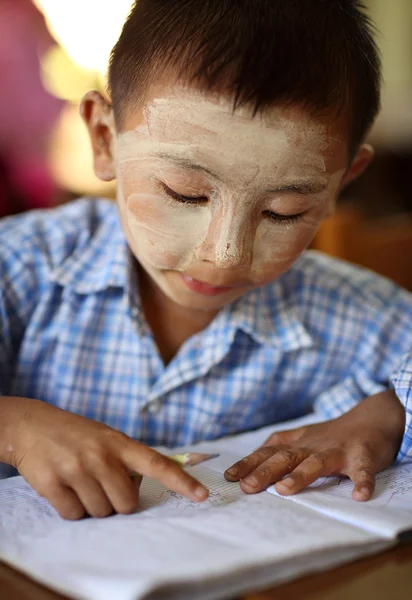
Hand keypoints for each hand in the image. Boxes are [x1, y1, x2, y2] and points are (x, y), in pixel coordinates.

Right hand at [7, 398, 207, 518]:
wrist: (32, 425)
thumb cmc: (77, 435)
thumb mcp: (106, 438)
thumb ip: (126, 461)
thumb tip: (138, 493)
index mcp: (120, 443)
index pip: (157, 464)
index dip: (181, 482)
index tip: (202, 496)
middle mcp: (102, 455)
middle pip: (126, 504)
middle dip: (116, 503)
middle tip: (100, 485)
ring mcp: (77, 468)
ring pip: (101, 512)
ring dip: (92, 506)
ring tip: (80, 483)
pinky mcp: (53, 482)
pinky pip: (74, 514)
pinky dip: (71, 509)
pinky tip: (64, 488)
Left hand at [224, 391, 404, 500]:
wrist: (371, 419)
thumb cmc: (332, 436)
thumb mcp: (302, 439)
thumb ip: (278, 450)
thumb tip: (247, 466)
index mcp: (297, 443)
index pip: (268, 453)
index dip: (248, 464)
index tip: (230, 476)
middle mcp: (313, 445)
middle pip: (286, 457)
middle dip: (264, 471)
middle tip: (247, 486)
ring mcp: (338, 450)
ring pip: (317, 462)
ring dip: (300, 476)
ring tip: (285, 490)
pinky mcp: (363, 456)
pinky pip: (362, 470)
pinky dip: (361, 482)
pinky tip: (359, 496)